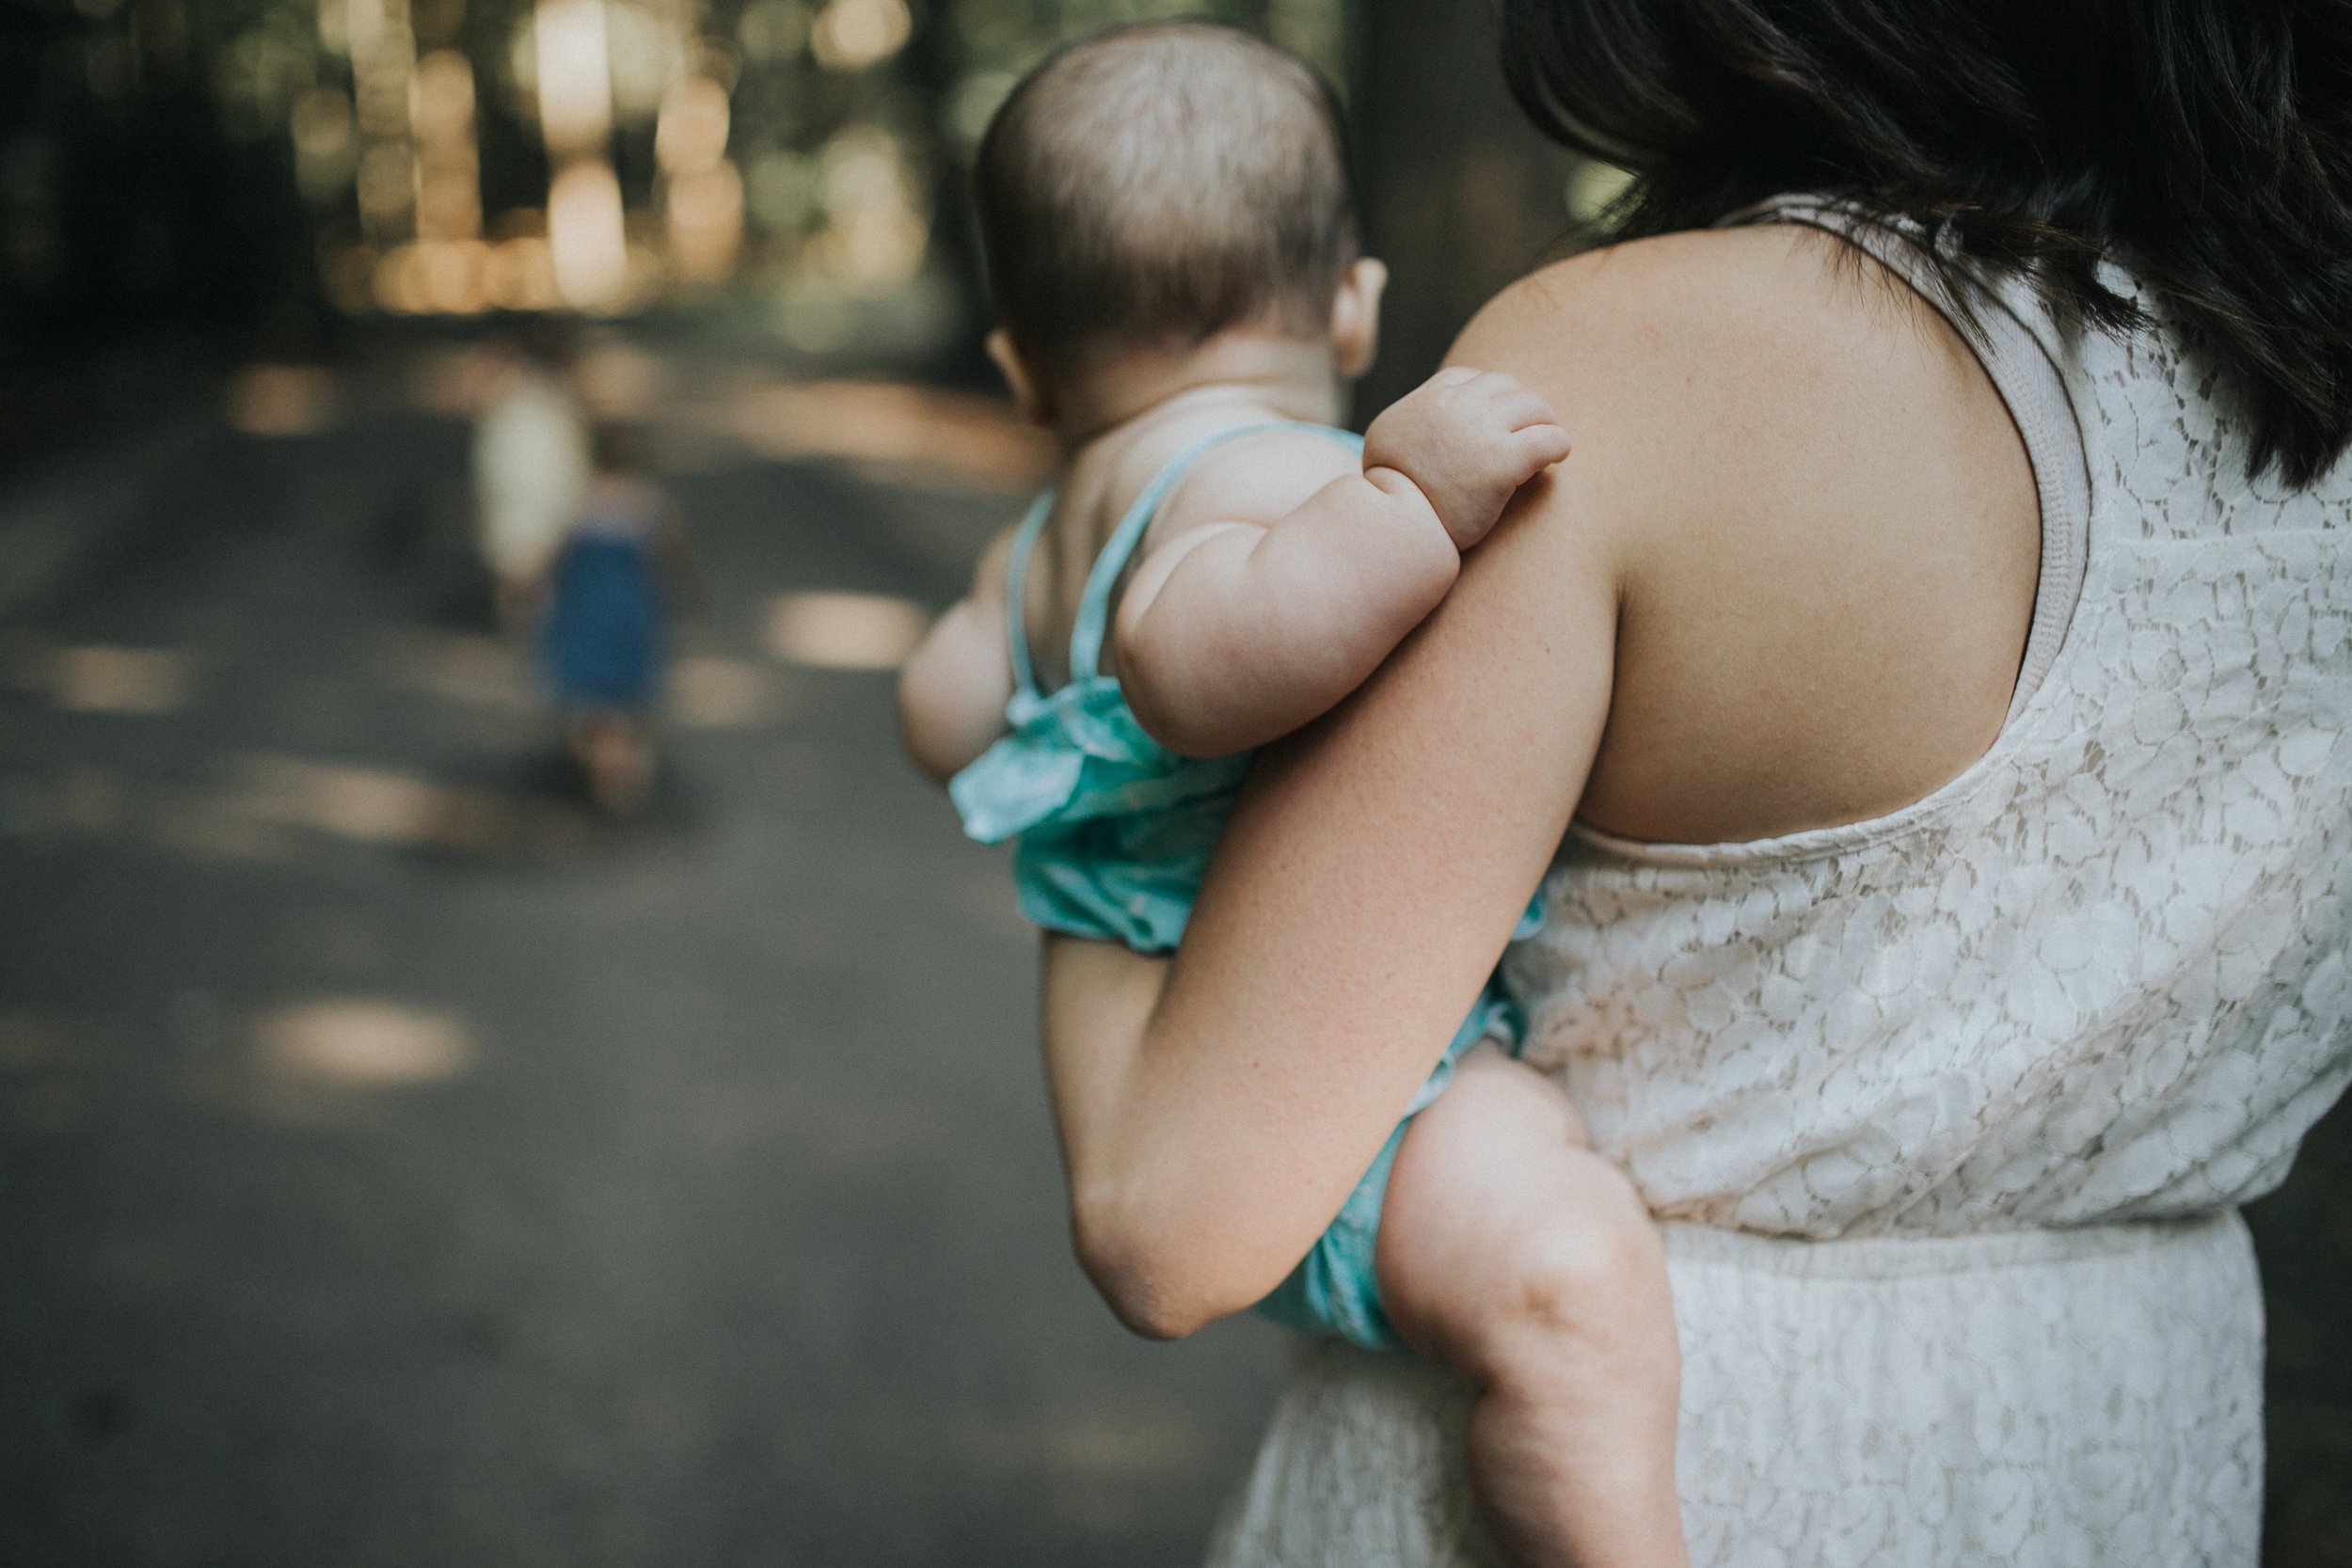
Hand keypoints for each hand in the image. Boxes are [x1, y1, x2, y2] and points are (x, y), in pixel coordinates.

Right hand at [1362, 367, 1571, 549]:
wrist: (1393, 530)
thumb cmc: (1391, 497)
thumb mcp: (1387, 441)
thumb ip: (1414, 422)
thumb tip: (1435, 423)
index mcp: (1427, 401)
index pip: (1467, 379)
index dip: (1486, 400)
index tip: (1491, 423)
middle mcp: (1454, 406)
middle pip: (1505, 386)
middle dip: (1519, 408)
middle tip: (1527, 434)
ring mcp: (1480, 430)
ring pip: (1533, 405)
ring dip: (1543, 423)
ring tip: (1544, 447)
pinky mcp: (1503, 461)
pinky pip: (1550, 439)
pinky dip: (1558, 445)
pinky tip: (1555, 459)